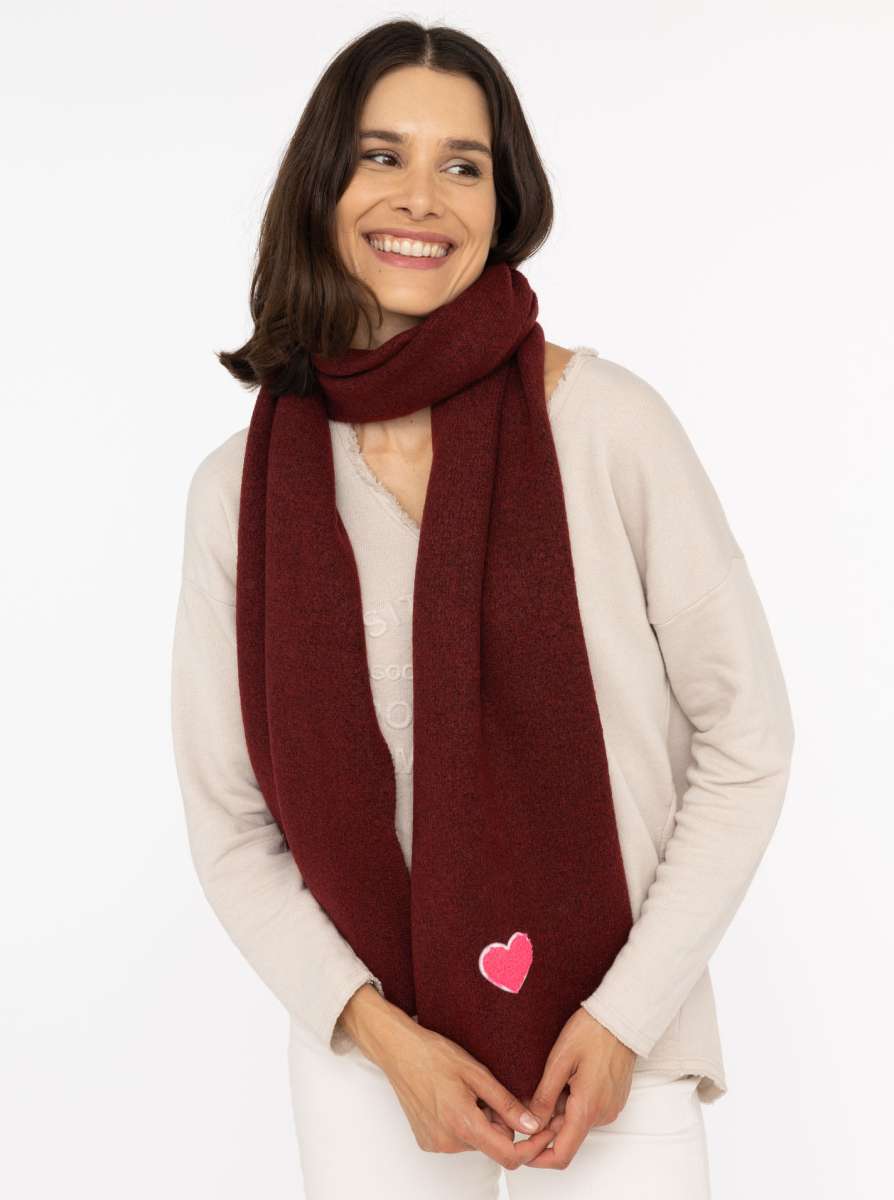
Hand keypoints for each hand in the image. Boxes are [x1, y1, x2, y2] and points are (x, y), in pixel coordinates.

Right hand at [339, 983, 554, 1169]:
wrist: (398, 1051)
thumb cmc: (436, 1055)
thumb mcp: (477, 1073)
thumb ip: (507, 1103)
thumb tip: (533, 1126)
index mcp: (463, 1124)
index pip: (509, 1155)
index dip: (530, 1145)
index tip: (542, 1129)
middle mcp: (448, 1142)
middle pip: (492, 1144)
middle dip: (499, 1122)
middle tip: (488, 1091)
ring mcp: (435, 1144)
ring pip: (475, 1141)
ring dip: (480, 1122)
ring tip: (466, 1091)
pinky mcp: (426, 1141)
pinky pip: (457, 1140)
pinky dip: (463, 1123)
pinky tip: (452, 1098)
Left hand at [522, 1007, 636, 1168]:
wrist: (620, 1017)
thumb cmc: (591, 1031)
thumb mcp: (559, 1061)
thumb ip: (544, 1096)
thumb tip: (531, 1124)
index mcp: (587, 1108)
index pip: (561, 1154)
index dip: (538, 1157)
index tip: (521, 1147)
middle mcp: (602, 1114)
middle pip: (566, 1136)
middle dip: (544, 1125)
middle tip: (525, 1100)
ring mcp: (610, 1107)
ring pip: (575, 1122)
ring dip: (558, 1110)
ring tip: (548, 1079)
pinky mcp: (613, 1099)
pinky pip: (587, 1110)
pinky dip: (571, 1102)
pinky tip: (564, 1077)